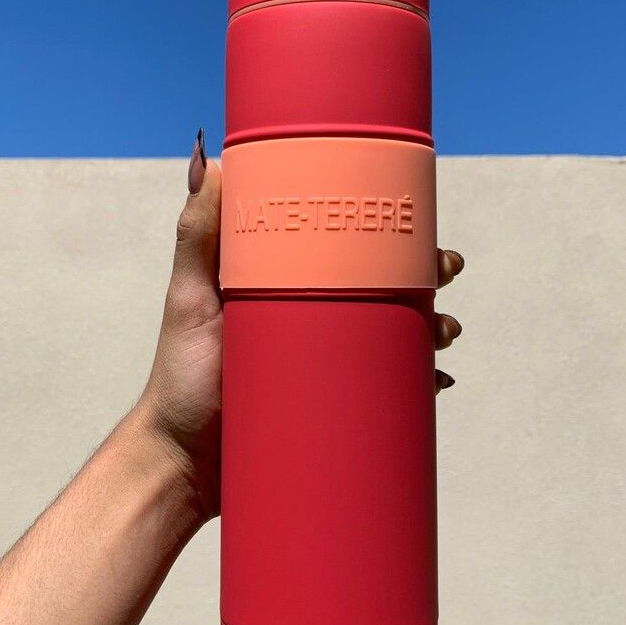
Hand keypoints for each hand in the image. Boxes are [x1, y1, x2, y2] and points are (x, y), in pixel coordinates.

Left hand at [142, 129, 464, 523]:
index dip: (386, 233)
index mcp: (287, 284)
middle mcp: (312, 317)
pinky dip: (420, 380)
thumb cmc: (181, 377)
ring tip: (443, 333)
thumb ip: (197, 236)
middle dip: (424, 276)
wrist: (185, 462)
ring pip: (396, 334)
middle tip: (444, 274)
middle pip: (382, 285)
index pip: (345, 247)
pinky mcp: (335, 403)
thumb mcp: (189, 299)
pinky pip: (389, 387)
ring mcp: (327, 361)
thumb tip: (211, 162)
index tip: (417, 223)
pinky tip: (438, 380)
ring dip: (432, 326)